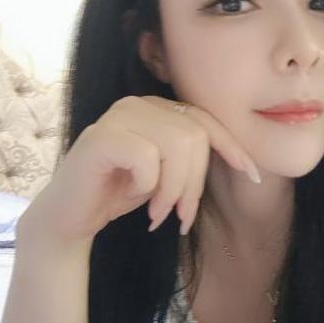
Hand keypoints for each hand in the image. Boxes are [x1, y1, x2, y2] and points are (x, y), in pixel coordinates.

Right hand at [16, 95, 260, 244]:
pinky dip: (147, 184)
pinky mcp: (100, 137)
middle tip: (181, 217)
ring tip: (159, 213)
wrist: (71, 217)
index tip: (252, 176)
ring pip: (176, 145)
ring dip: (174, 189)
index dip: (232, 147)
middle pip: (195, 136)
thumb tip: (245, 163)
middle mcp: (139, 104)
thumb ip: (193, 160)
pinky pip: (147, 157)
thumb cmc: (120, 194)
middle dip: (195, 184)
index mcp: (157, 109)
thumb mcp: (168, 175)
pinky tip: (132, 194)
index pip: (205, 120)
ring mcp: (117, 116)